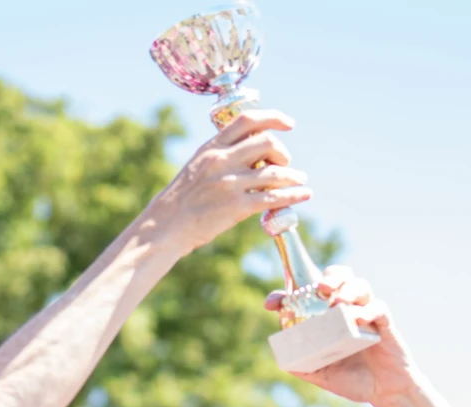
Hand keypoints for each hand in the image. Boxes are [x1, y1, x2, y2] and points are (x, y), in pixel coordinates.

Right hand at [145, 109, 308, 254]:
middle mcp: (221, 160)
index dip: (272, 117)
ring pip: (274, 172)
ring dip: (293, 176)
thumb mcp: (198, 165)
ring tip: (300, 180)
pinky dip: (293, 195)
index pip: (247, 120)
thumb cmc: (183, 197)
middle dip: (282, 152)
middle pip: (266, 142)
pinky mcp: (236, 208)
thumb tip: (252, 150)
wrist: (166, 225)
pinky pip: (272, 198)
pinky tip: (303, 195)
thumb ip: (223, 154)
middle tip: (285, 163)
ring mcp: (229, 184)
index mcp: (212, 146)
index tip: (288, 123)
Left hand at [268, 267, 421, 406]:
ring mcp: (367, 314)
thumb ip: (302, 365)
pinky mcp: (385, 324)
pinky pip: (378, 308)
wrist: (384, 393)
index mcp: (328, 317)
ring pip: (360, 286)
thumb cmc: (353, 381)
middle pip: (340, 276)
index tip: (272, 303)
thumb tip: (282, 356)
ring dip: (348, 289)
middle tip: (320, 288)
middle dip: (329, 276)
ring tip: (338, 302)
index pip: (310, 292)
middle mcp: (347, 310)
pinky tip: (357, 319)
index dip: (289, 290)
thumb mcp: (321, 375)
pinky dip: (367, 310)